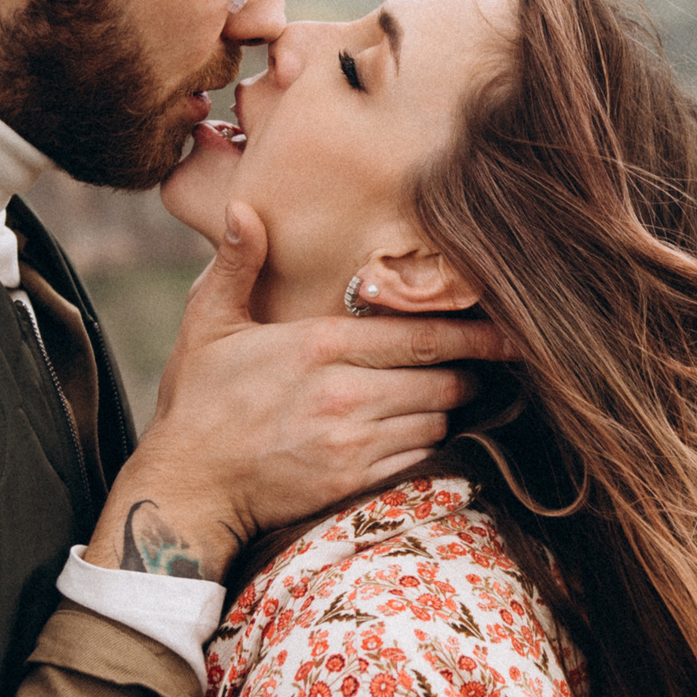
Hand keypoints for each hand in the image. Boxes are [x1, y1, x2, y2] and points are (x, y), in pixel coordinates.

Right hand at [95, 203, 513, 577]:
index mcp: (318, 346)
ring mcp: (352, 442)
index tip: (508, 330)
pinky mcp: (353, 481)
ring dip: (445, 409)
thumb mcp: (207, 324)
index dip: (471, 334)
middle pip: (439, 380)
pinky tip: (414, 433)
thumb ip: (236, 265)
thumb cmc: (197, 403)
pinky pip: (417, 458)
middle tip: (480, 366)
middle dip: (464, 372)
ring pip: (435, 420)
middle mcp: (344, 394)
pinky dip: (426, 444)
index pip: (418, 336)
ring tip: (441, 398)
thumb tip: (244, 209)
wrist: (188, 487)